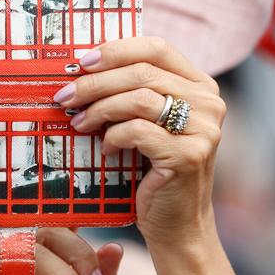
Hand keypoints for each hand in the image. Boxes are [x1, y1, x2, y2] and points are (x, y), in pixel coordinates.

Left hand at [54, 36, 224, 244]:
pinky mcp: (189, 155)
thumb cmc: (155, 173)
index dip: (116, 50)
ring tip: (78, 122)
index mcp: (200, 86)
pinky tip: (106, 149)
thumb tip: (83, 67)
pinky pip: (138, 131)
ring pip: (139, 98)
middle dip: (96, 82)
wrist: (177, 226)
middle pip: (142, 72)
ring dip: (99, 108)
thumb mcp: (149, 125)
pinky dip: (114, 137)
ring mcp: (203, 129)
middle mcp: (209, 102)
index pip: (157, 48)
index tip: (81, 61)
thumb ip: (134, 94)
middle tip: (64, 95)